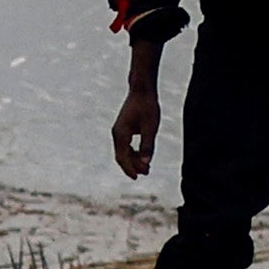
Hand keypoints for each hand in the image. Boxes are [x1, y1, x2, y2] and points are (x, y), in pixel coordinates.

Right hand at [111, 62, 158, 179]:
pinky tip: (142, 155)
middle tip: (146, 173)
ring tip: (146, 167)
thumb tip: (147, 162)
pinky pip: (125, 145)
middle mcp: (117, 133)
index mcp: (121, 134)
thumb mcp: (151, 127)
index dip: (129, 168)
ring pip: (123, 151)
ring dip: (133, 159)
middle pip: (122, 155)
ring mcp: (118, 130)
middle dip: (132, 165)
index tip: (137, 177)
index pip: (122, 157)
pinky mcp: (123, 128)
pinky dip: (132, 152)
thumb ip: (148, 145)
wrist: (142, 90)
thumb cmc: (147, 107)